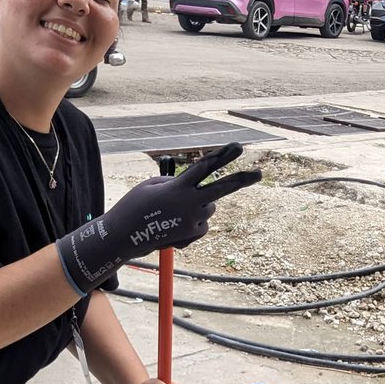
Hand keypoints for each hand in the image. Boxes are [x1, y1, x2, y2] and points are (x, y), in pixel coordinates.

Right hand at [56, 142, 260, 293]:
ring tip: (175, 210)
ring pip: (210, 207)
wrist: (125, 236)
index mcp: (178, 187)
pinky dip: (193, 222)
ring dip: (200, 204)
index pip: (205, 167)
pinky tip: (174, 225)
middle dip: (241, 180)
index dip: (222, 155)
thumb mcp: (153, 185)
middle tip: (259, 173)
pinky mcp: (193, 235)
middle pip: (222, 189)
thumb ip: (176, 182)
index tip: (238, 146)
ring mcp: (193, 221)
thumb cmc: (136, 205)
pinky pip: (202, 223)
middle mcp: (190, 204)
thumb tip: (196, 187)